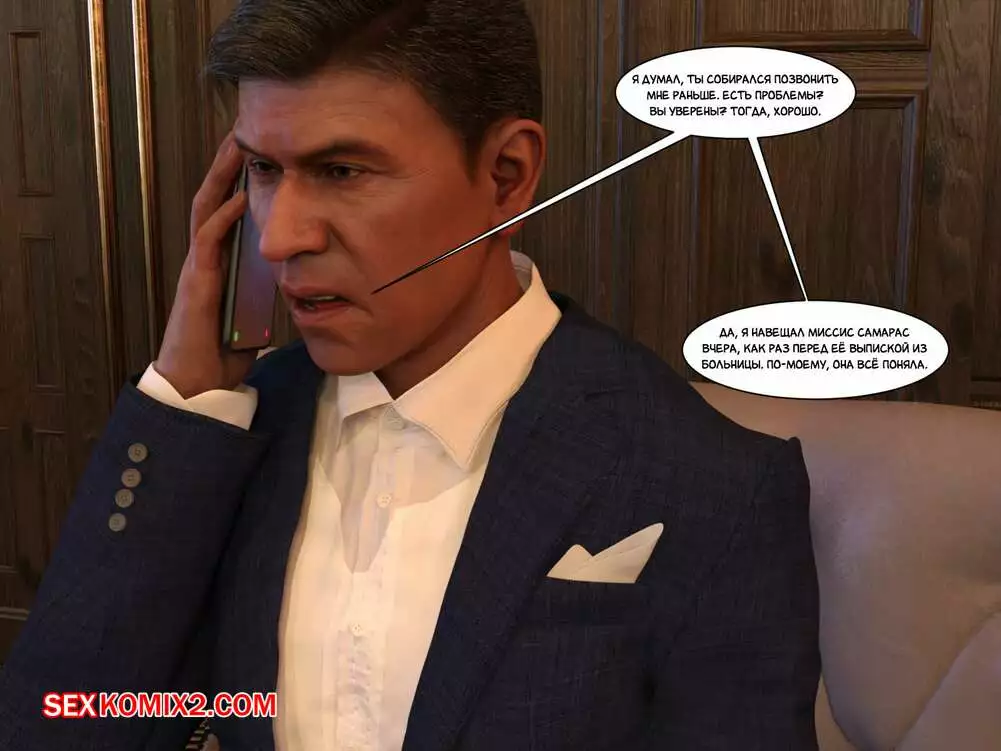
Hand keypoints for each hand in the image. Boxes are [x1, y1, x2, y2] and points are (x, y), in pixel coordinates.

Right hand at [154, 131, 257, 397]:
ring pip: (206, 210)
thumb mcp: (257, 310)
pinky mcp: (197, 282)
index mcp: (220, 261)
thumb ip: (269, 288)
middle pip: (214, 197)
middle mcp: (206, 256)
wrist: (198, 382)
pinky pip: (208, 242)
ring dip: (221, 178)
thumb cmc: (224, 348)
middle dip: (227, 164)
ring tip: (238, 148)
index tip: (261, 150)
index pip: (228, 208)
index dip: (240, 179)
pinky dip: (222, 218)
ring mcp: (199, 266)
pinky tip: (238, 199)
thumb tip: (300, 277)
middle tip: (244, 131)